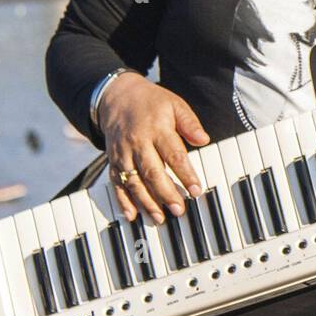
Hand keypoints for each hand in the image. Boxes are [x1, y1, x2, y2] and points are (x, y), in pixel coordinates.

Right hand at [97, 72, 210, 222]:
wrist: (117, 97)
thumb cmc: (152, 103)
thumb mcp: (174, 105)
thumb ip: (189, 123)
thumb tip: (204, 139)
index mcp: (156, 128)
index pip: (174, 154)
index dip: (186, 174)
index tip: (196, 190)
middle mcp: (137, 142)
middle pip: (152, 172)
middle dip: (166, 194)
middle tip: (180, 210)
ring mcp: (122, 153)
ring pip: (133, 181)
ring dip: (146, 202)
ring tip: (160, 218)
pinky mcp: (112, 161)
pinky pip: (116, 183)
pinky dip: (122, 200)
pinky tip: (132, 214)